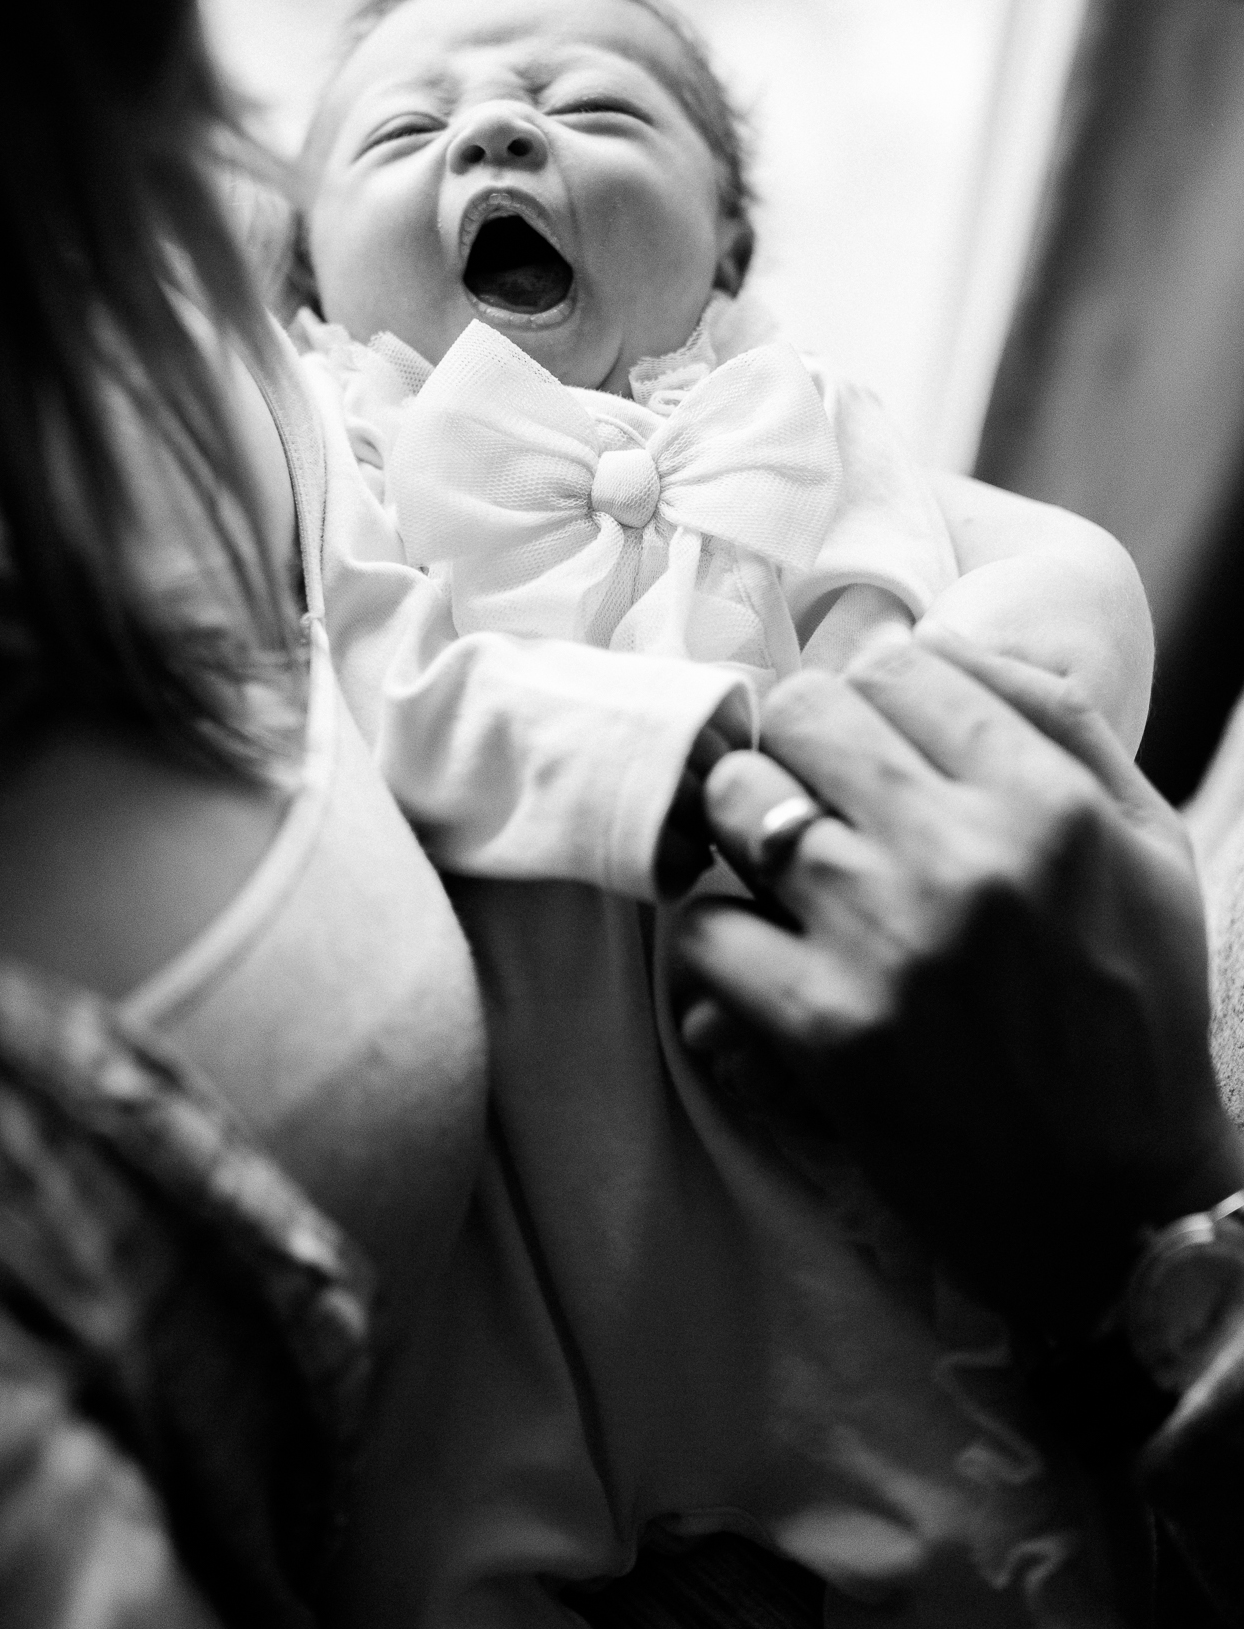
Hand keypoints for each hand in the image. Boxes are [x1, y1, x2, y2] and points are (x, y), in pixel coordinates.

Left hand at [672, 629, 1243, 1335]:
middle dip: (798, 744)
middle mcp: (963, 858)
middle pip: (802, 711)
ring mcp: (885, 942)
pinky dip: (718, 936)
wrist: (1118, 1211)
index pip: (899, 666)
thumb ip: (1059, 723)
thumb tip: (941, 639)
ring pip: (737, 801)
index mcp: (1047, 804)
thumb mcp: (1148, 847)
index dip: (873, 695)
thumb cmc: (1138, 1015)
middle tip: (816, 793)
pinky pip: (703, 926)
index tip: (874, 741)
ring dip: (746, 828)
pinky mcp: (823, 1030)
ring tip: (782, 869)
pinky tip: (763, 954)